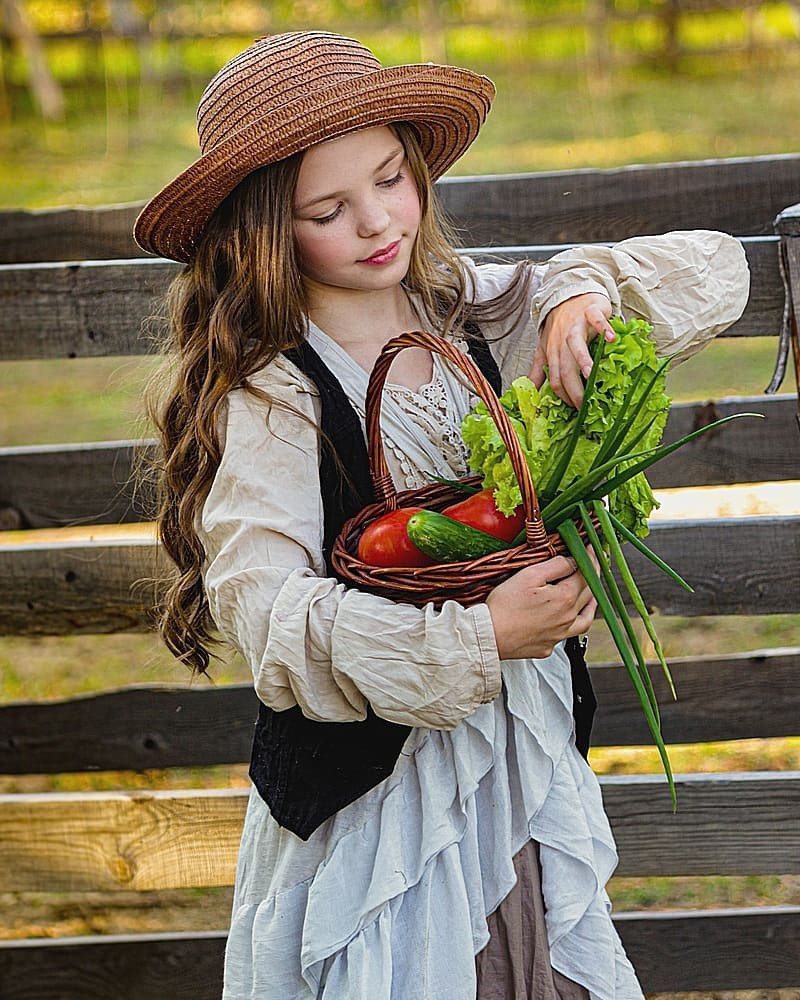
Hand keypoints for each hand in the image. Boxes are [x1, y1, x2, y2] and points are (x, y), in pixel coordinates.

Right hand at [485, 553, 597, 660]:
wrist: (489, 635)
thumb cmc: (504, 606)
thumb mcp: (530, 575)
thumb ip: (556, 565)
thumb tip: (573, 560)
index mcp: (565, 598)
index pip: (586, 574)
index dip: (589, 558)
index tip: (589, 548)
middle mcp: (567, 618)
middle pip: (588, 594)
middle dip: (593, 575)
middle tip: (592, 564)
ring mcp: (559, 634)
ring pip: (585, 618)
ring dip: (591, 602)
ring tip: (590, 594)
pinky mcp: (548, 645)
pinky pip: (569, 634)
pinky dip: (574, 623)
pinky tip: (569, 618)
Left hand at [529, 292, 615, 406]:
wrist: (568, 294)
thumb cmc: (559, 325)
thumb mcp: (545, 348)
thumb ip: (538, 371)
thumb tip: (529, 392)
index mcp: (552, 353)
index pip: (555, 379)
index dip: (564, 396)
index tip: (576, 409)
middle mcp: (561, 342)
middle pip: (565, 368)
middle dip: (574, 388)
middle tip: (585, 404)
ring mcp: (575, 326)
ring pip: (576, 345)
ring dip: (583, 360)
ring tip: (591, 375)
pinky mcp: (590, 312)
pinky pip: (596, 320)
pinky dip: (604, 329)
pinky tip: (611, 339)